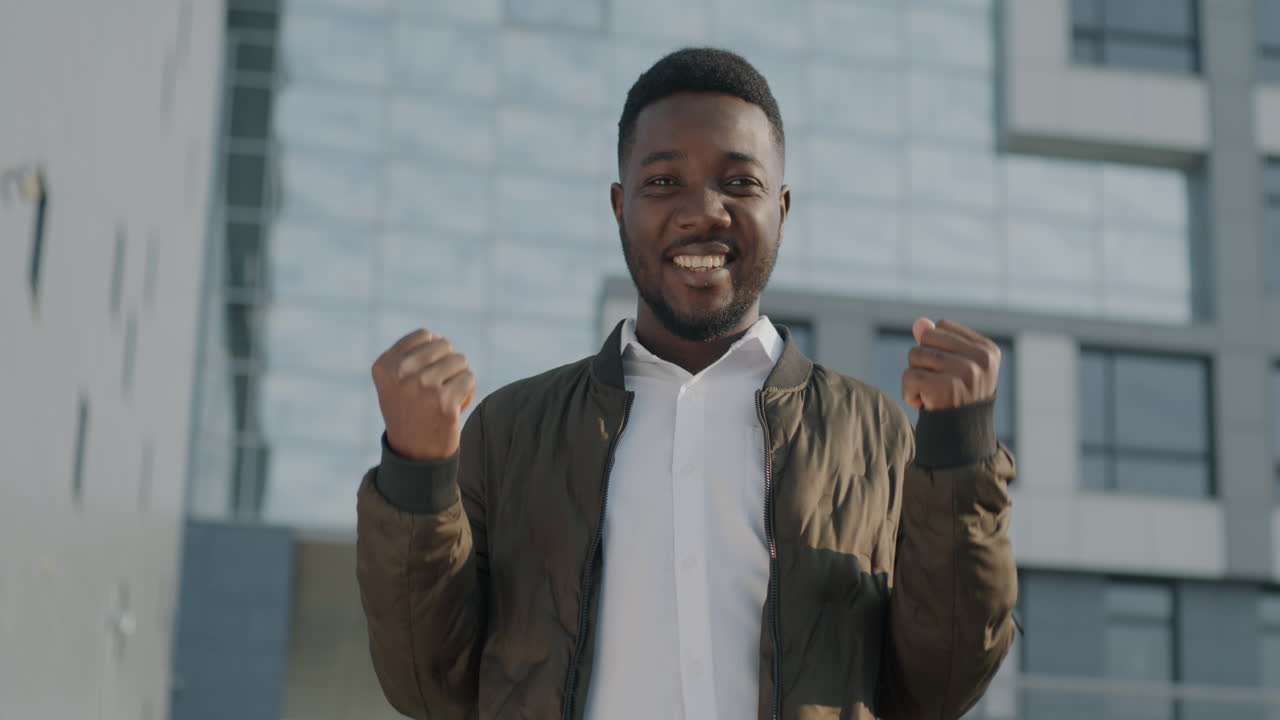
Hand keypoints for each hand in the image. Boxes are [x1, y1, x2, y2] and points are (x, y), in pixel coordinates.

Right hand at [372, 329, 476, 460]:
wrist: (415, 456)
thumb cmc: (410, 412)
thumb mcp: (396, 381)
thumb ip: (409, 355)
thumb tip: (437, 336)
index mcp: (385, 366)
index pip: (424, 335)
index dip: (433, 353)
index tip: (424, 377)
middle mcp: (400, 374)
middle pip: (444, 345)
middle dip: (448, 364)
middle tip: (436, 390)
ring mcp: (422, 387)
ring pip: (460, 361)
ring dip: (458, 379)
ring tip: (443, 399)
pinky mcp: (444, 402)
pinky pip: (470, 378)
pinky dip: (467, 392)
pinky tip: (454, 409)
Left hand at [901, 318, 1000, 410]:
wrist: (961, 439)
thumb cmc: (956, 399)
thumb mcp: (951, 366)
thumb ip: (937, 341)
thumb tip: (919, 323)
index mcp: (988, 350)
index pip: (942, 326)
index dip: (935, 348)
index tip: (949, 372)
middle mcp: (981, 360)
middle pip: (926, 339)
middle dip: (922, 362)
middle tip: (939, 385)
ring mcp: (965, 373)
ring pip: (915, 356)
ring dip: (915, 378)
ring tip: (934, 395)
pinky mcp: (945, 387)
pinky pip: (908, 377)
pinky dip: (909, 394)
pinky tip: (927, 405)